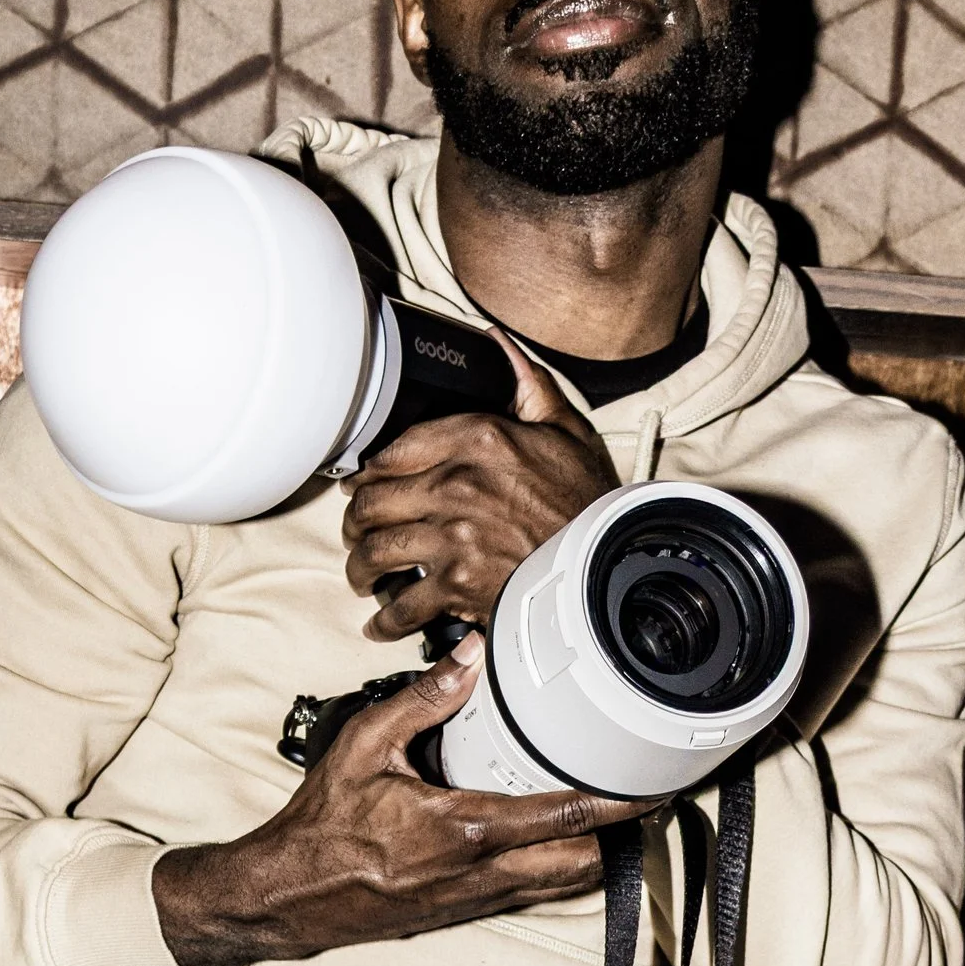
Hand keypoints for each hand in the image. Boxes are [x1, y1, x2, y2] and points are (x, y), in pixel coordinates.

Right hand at [151, 644, 639, 965]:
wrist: (287, 895)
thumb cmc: (321, 825)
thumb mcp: (362, 746)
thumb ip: (421, 700)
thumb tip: (470, 657)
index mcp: (463, 828)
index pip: (563, 818)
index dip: (616, 806)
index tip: (649, 791)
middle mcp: (478, 872)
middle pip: (580, 866)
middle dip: (617, 838)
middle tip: (638, 802)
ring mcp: (473, 899)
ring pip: (559, 889)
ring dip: (589, 859)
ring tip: (608, 822)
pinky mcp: (462, 913)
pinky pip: (527, 895)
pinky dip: (552, 873)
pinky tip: (552, 845)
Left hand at [341, 346, 613, 643]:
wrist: (608, 561)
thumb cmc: (587, 500)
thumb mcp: (565, 429)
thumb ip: (525, 384)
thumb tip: (495, 343)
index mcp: (477, 439)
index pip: (393, 450)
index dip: (368, 470)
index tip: (363, 482)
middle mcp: (456, 485)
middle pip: (373, 501)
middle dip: (356, 519)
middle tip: (358, 529)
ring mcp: (453, 537)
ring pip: (375, 551)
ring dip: (360, 567)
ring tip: (363, 574)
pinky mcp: (458, 585)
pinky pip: (402, 605)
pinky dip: (386, 619)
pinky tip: (380, 622)